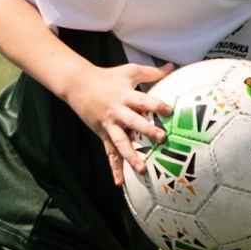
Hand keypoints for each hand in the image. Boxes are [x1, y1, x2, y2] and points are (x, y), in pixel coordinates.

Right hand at [71, 59, 169, 183]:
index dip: (156, 105)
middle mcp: (118, 112)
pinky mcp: (103, 135)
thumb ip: (151, 72)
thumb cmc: (108, 77)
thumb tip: (172, 67)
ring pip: (121, 143)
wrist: (78, 85)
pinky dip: (114, 168)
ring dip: (131, 156)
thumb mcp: (129, 71)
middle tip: (161, 138)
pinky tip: (120, 183)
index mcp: (125, 96)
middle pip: (133, 122)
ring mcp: (110, 125)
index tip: (169, 110)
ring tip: (141, 169)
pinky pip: (110, 153)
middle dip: (146, 131)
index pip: (143, 101)